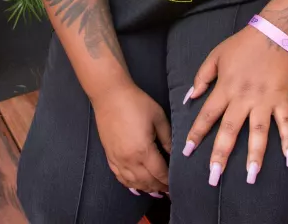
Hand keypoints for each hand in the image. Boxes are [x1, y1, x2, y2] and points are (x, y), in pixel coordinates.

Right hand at [92, 81, 171, 196]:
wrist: (110, 95)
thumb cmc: (136, 103)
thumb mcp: (159, 118)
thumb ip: (167, 139)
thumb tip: (174, 155)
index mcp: (143, 151)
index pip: (160, 173)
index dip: (169, 181)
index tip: (177, 183)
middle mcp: (129, 160)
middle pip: (147, 182)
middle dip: (159, 187)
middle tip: (169, 190)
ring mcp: (117, 160)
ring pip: (133, 183)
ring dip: (146, 188)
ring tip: (156, 191)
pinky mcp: (109, 156)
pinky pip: (120, 177)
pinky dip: (130, 185)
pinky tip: (136, 187)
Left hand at [182, 26, 287, 185]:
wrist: (273, 33)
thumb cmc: (242, 44)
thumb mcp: (215, 56)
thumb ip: (202, 77)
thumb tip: (189, 98)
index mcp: (225, 88)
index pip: (207, 116)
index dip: (196, 134)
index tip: (186, 152)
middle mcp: (243, 98)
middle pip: (230, 130)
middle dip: (221, 155)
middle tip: (214, 177)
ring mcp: (264, 100)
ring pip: (259, 132)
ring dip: (255, 156)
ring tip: (251, 177)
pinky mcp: (282, 99)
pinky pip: (286, 123)